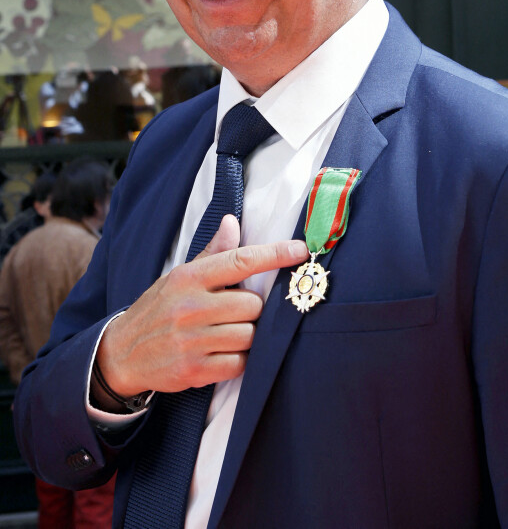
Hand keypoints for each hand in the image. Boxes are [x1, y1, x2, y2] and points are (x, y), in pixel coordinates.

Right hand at [95, 216, 307, 399]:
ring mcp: (191, 340)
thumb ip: (212, 253)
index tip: (300, 251)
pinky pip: (238, 364)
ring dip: (247, 336)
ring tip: (229, 334)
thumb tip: (232, 222)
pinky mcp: (193, 370)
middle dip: (251, 310)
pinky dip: (238, 360)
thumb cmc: (159, 309)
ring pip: (249, 335)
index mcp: (189, 278)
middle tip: (236, 313)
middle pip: (252, 305)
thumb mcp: (179, 276)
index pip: (241, 261)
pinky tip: (222, 354)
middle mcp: (190, 306)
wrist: (121, 353)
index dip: (275, 255)